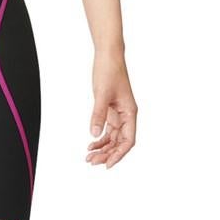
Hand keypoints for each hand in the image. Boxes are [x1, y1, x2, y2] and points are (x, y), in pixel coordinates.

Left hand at [86, 53, 136, 168]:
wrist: (108, 55)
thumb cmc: (109, 71)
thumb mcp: (102, 94)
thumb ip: (98, 114)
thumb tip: (94, 134)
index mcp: (130, 112)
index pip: (128, 140)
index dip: (119, 154)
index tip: (108, 164)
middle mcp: (126, 115)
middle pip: (120, 141)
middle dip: (107, 153)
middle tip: (91, 161)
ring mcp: (119, 113)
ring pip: (113, 137)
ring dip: (103, 147)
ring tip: (89, 156)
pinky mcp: (111, 109)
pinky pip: (108, 128)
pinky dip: (100, 137)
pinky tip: (91, 143)